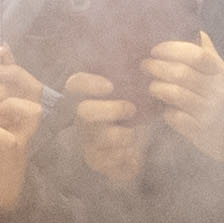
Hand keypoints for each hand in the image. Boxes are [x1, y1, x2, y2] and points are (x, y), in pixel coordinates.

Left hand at [0, 62, 46, 212]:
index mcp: (10, 102)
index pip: (14, 75)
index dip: (9, 61)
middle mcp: (21, 117)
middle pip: (31, 87)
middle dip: (16, 75)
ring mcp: (20, 136)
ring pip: (32, 112)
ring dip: (15, 104)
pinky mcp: (13, 157)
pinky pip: (12, 142)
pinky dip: (0, 135)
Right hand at [66, 71, 146, 187]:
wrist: (133, 152)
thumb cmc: (132, 117)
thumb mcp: (133, 95)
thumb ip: (133, 80)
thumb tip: (147, 62)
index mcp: (87, 97)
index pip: (75, 84)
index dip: (90, 83)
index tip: (110, 86)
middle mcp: (82, 118)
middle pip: (85, 111)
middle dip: (112, 110)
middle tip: (132, 109)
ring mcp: (87, 141)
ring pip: (102, 137)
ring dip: (125, 135)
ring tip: (135, 133)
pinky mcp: (96, 161)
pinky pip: (111, 159)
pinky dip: (127, 155)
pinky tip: (131, 152)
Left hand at [145, 35, 223, 165]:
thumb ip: (210, 55)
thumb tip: (197, 31)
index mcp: (222, 73)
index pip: (197, 55)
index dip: (173, 49)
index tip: (156, 49)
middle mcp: (217, 91)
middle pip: (181, 74)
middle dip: (157, 67)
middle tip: (145, 65)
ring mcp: (209, 112)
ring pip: (175, 94)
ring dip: (158, 88)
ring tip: (151, 86)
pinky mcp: (201, 132)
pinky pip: (175, 117)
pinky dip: (166, 112)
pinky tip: (164, 108)